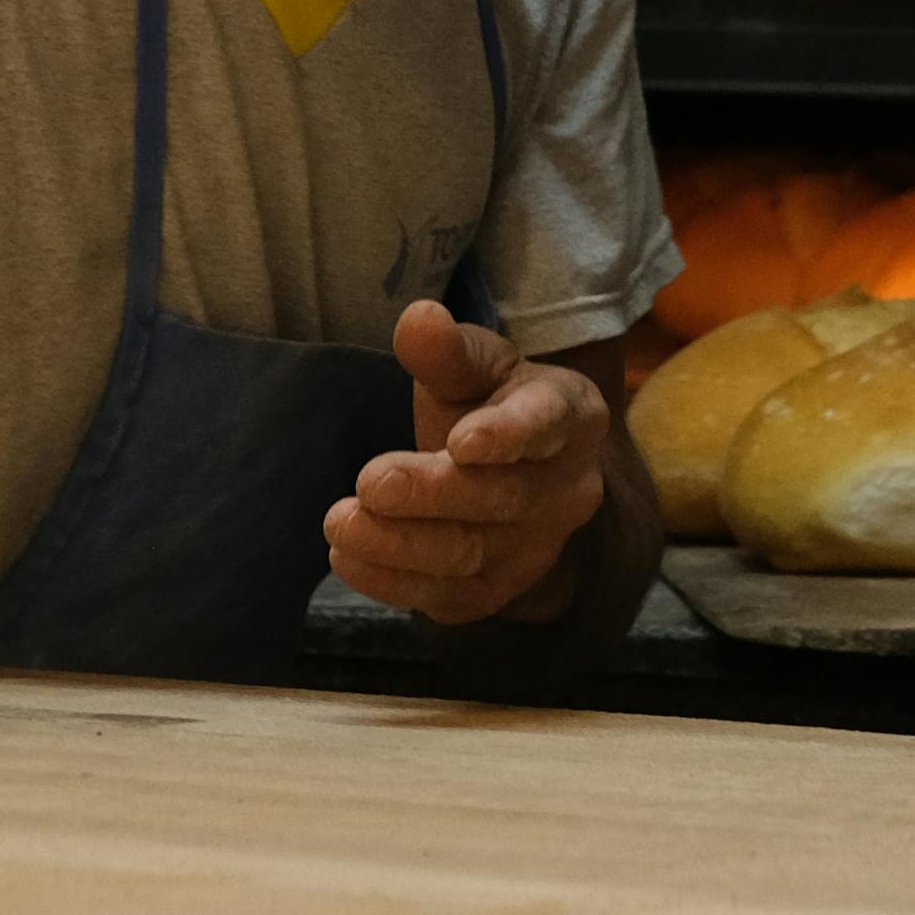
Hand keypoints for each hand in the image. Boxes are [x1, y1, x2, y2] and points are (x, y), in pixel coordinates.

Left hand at [328, 303, 611, 626]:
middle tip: (370, 481)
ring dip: (402, 544)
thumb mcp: (475, 366)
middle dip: (432, 493)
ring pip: (472, 555)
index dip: (508, 434)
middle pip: (502, 498)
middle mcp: (566, 491)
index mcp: (572, 418)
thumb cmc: (489, 405)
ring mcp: (535, 549)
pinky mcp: (496, 590)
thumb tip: (418, 319)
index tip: (462, 440)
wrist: (512, 476)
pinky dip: (393, 581)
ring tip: (342, 523)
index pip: (548, 424)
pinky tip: (349, 556)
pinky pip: (447, 596)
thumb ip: (447, 350)